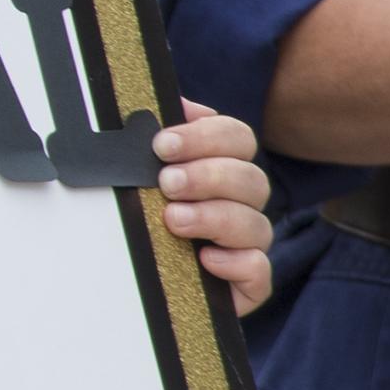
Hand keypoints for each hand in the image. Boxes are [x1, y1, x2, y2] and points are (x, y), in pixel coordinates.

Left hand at [152, 104, 277, 315]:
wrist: (131, 282)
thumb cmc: (138, 220)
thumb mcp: (138, 177)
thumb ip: (153, 142)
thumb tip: (159, 105)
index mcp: (219, 169)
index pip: (237, 138)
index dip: (206, 136)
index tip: (162, 144)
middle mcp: (239, 204)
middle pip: (252, 178)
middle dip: (208, 176)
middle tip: (167, 183)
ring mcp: (245, 245)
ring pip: (256, 224)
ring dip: (215, 217)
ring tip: (174, 220)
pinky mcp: (245, 284)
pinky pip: (259, 271)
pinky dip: (236, 263)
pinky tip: (205, 259)